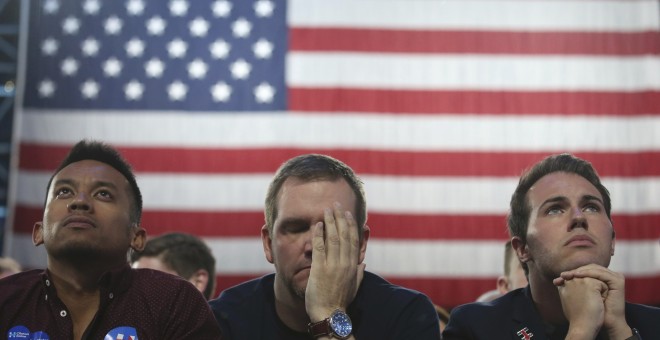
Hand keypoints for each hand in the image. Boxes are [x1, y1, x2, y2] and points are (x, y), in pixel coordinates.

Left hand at [305, 202, 365, 321]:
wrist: (329, 314)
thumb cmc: (340, 302)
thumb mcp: (354, 287)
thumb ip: (359, 273)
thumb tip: (363, 263)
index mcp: (353, 266)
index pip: (354, 241)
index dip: (351, 225)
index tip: (349, 214)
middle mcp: (345, 263)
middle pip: (344, 235)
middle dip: (340, 218)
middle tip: (337, 205)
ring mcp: (332, 265)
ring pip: (333, 238)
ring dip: (330, 222)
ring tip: (327, 210)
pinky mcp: (319, 269)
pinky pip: (319, 247)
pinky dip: (318, 234)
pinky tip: (317, 224)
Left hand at [554, 264, 631, 338]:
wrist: (605, 322)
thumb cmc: (591, 311)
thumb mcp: (579, 295)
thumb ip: (571, 285)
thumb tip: (555, 280)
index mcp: (601, 279)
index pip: (585, 271)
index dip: (571, 273)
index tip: (558, 279)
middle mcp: (608, 276)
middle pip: (589, 268)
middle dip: (574, 271)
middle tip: (562, 275)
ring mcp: (614, 278)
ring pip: (594, 269)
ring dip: (580, 271)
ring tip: (569, 275)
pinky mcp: (618, 281)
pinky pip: (601, 273)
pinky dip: (589, 273)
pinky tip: (578, 275)